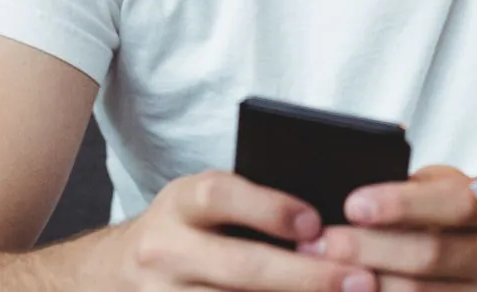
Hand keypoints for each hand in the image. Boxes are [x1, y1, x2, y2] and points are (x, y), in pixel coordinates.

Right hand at [91, 170, 378, 290]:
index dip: (270, 208)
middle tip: (360, 281)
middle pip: (240, 266)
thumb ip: (252, 204)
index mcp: (181, 203)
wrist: (116, 273)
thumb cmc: (187, 230)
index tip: (316, 224)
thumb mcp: (205, 203)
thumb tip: (332, 215)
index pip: (221, 195)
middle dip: (306, 276)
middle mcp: (165, 250)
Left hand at [298, 166, 476, 289]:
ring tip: (319, 269)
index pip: (457, 202)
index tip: (354, 204)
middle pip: (430, 254)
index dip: (404, 203)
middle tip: (318, 242)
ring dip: (362, 282)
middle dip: (367, 247)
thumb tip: (359, 195)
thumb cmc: (465, 226)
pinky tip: (345, 289)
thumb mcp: (453, 194)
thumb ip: (422, 190)